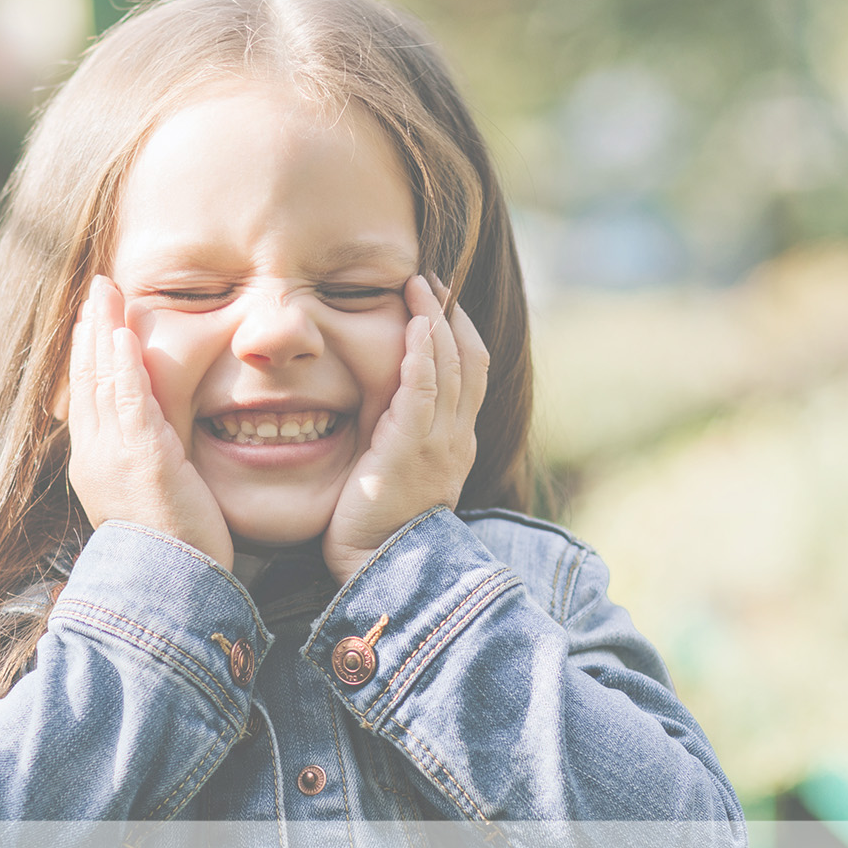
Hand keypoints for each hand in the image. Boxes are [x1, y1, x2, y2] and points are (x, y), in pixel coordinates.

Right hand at [65, 274, 234, 569]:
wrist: (167, 594)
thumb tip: (155, 448)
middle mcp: (93, 458)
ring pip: (100, 381)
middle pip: (85, 380)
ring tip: (105, 293)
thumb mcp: (149, 502)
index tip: (92, 322)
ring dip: (102, 332)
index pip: (86, 399)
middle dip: (89, 330)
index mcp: (93, 468)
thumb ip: (146, 467)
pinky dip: (121, 364)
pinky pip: (126, 401)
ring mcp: (112, 457)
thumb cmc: (169, 555)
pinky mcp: (142, 459)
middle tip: (94, 290)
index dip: (88, 356)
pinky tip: (122, 334)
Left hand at [322, 273, 488, 583]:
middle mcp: (458, 439)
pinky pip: (425, 391)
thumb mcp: (397, 474)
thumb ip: (397, 437)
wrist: (379, 571)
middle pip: (469, 359)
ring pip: (453, 366)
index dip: (457, 330)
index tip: (435, 298)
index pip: (470, 372)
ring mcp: (441, 444)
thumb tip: (379, 407)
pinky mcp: (413, 451)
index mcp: (456, 443)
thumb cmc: (376, 528)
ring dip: (435, 319)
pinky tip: (415, 324)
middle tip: (427, 276)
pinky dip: (423, 353)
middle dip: (449, 312)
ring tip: (416, 284)